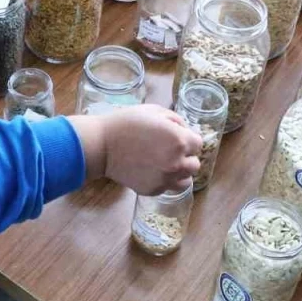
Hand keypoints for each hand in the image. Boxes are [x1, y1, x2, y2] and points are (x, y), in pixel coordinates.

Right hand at [68, 105, 201, 195]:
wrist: (102, 144)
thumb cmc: (127, 122)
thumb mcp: (154, 111)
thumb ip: (176, 120)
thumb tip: (185, 130)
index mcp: (180, 140)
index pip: (198, 144)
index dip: (188, 139)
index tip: (177, 137)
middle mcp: (176, 163)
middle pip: (195, 164)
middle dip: (186, 156)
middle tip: (170, 150)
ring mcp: (165, 179)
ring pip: (186, 180)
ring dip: (179, 172)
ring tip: (165, 163)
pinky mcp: (153, 190)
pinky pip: (168, 187)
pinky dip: (165, 180)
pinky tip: (153, 170)